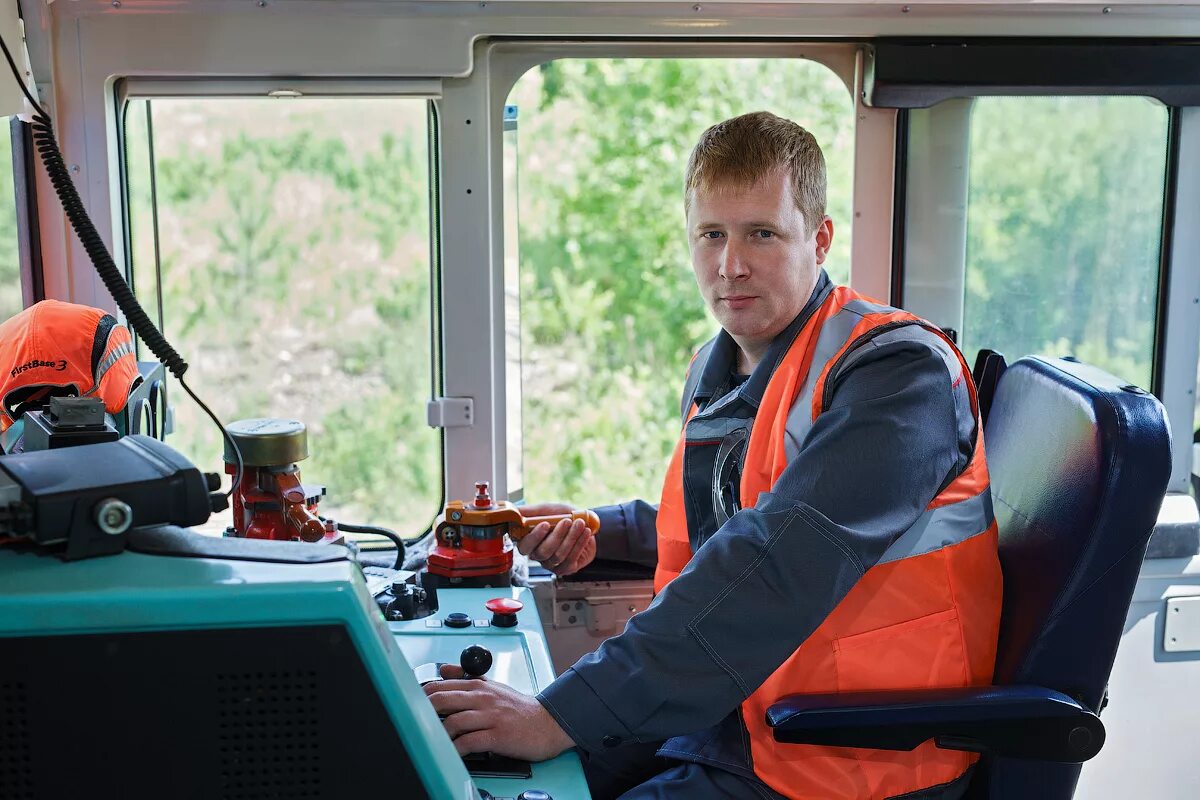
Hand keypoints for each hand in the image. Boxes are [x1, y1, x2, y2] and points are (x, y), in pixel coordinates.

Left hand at [424, 665, 574, 760]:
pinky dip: (456, 748)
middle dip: (423, 711)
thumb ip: (467, 678)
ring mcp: (490, 717)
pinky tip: (452, 752)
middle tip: (414, 721)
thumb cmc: (519, 708)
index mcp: (479, 686)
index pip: (441, 685)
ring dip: (439, 733)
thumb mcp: (493, 686)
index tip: (411, 704)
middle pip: (443, 699)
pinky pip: (469, 742)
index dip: (422, 695)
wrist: (548, 723)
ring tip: (433, 740)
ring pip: (453, 721)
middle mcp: (483, 698)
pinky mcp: (498, 735)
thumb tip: (444, 669)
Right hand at [517, 502, 596, 576]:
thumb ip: (528, 512)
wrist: (584, 525)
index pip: (524, 546)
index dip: (534, 537)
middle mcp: (538, 555)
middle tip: (567, 521)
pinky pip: (571, 559)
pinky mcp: (566, 568)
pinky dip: (580, 543)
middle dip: (557, 535)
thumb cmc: (562, 517)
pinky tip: (585, 532)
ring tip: (579, 523)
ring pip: (558, 555)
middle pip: (542, 552)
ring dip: (571, 537)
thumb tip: (509, 510)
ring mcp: (552, 564)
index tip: (546, 524)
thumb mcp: (546, 510)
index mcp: (529, 542)